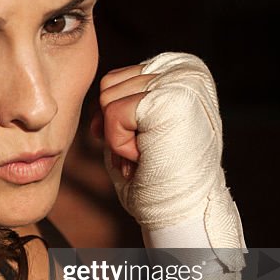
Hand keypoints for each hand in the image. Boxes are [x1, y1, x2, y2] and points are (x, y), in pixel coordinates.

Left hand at [95, 52, 244, 274]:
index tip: (141, 145)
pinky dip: (120, 144)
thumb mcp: (137, 127)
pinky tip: (145, 156)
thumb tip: (95, 101)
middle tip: (145, 154)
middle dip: (116, 128)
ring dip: (119, 136)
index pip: (116, 79)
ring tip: (149, 153)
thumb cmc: (159, 174)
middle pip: (109, 86)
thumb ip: (121, 101)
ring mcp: (179, 81)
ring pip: (107, 99)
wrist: (183, 210)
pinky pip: (113, 115)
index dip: (115, 117)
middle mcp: (184, 68)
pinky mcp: (169, 99)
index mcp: (180, 68)